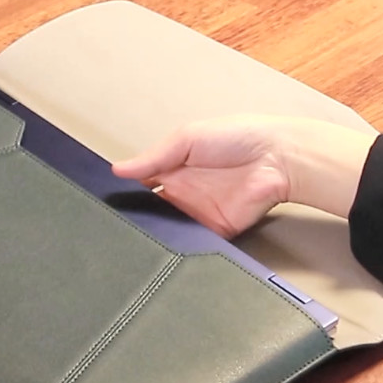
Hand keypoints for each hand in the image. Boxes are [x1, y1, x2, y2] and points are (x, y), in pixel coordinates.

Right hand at [112, 116, 377, 237]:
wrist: (277, 156)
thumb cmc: (238, 136)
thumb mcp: (186, 138)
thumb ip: (152, 158)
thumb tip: (118, 168)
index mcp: (174, 168)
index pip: (141, 185)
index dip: (125, 193)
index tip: (105, 202)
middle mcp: (183, 192)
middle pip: (151, 211)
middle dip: (137, 218)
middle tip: (116, 224)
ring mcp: (198, 213)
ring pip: (168, 231)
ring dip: (156, 234)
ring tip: (136, 236)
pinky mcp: (215, 231)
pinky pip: (194, 243)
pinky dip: (181, 246)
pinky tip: (167, 245)